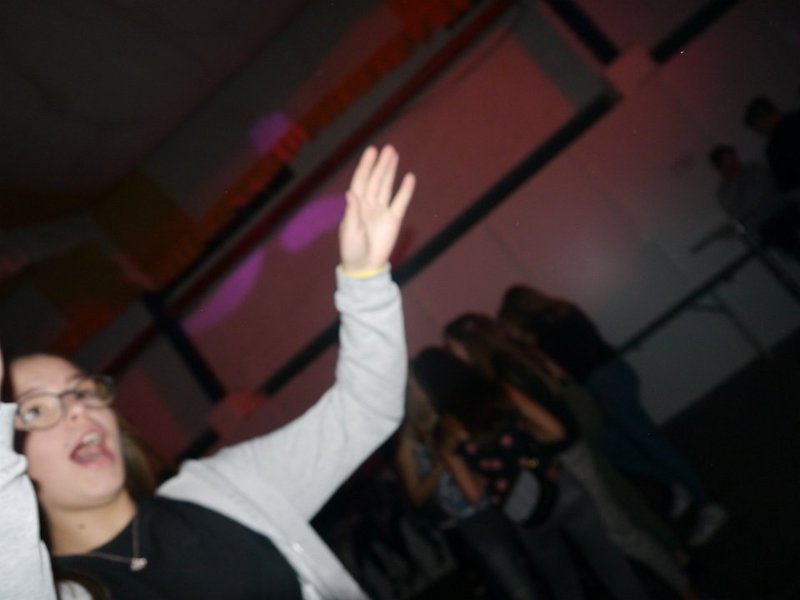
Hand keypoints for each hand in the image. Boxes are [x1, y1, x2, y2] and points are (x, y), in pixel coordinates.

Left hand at [339, 145, 414, 272]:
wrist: (364, 267)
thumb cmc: (352, 250)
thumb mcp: (349, 232)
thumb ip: (352, 212)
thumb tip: (350, 193)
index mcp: (355, 205)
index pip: (361, 181)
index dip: (366, 166)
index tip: (371, 151)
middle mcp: (368, 204)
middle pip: (376, 180)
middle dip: (381, 164)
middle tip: (388, 148)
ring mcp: (381, 210)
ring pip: (387, 186)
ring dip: (390, 171)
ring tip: (395, 155)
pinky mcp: (394, 220)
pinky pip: (400, 202)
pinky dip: (405, 190)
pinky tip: (409, 177)